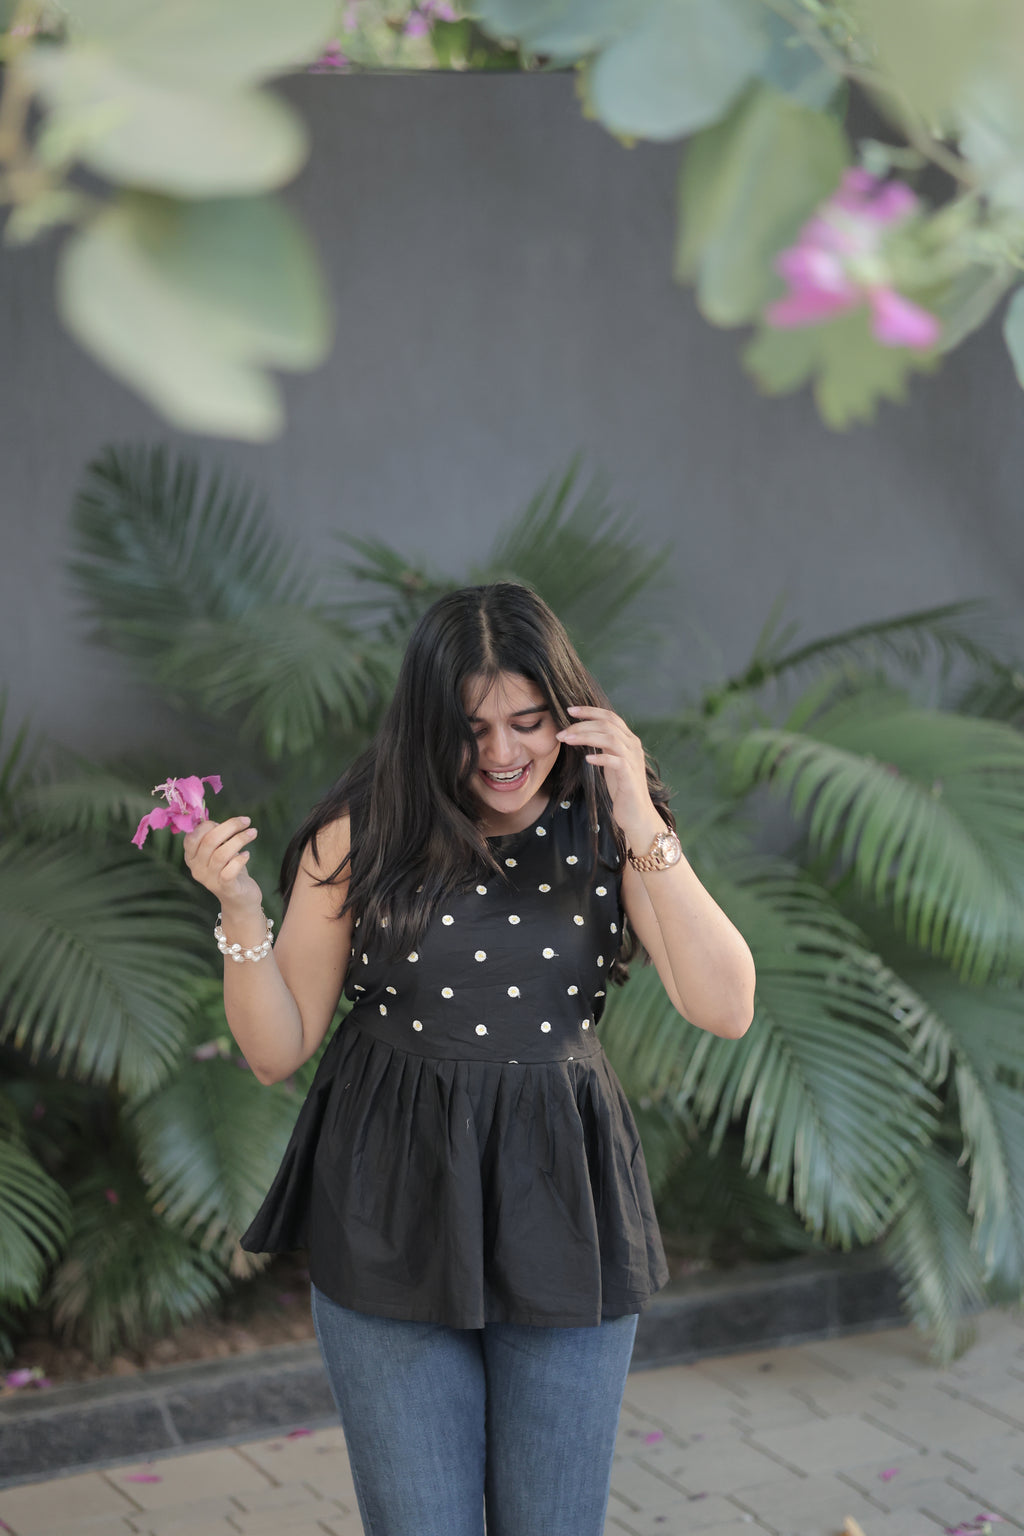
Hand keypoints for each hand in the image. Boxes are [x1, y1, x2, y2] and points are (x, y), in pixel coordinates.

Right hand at [183, 815, 263, 909]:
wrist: (239, 899)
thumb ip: (215, 837)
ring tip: (253, 832)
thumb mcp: (218, 851)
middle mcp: (197, 869)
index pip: (192, 837)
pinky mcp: (226, 888)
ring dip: (240, 839)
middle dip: (230, 826)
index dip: (209, 824)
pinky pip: (230, 871)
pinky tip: (247, 855)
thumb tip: (218, 822)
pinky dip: (240, 860)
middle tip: (246, 821)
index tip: (228, 821)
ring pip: (221, 854)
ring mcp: (210, 880)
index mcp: (192, 857)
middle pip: (209, 841)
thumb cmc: (229, 869)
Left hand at [555, 706, 660, 846]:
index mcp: (629, 740)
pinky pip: (616, 761)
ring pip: (610, 739)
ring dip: (586, 737)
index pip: (610, 717)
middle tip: (562, 732)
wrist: (637, 814)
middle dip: (582, 725)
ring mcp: (633, 760)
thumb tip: (584, 733)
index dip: (590, 711)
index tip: (570, 710)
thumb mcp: (611, 762)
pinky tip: (587, 758)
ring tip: (568, 740)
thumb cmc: (622, 788)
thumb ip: (605, 746)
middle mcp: (633, 746)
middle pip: (608, 725)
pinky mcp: (630, 776)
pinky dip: (600, 757)